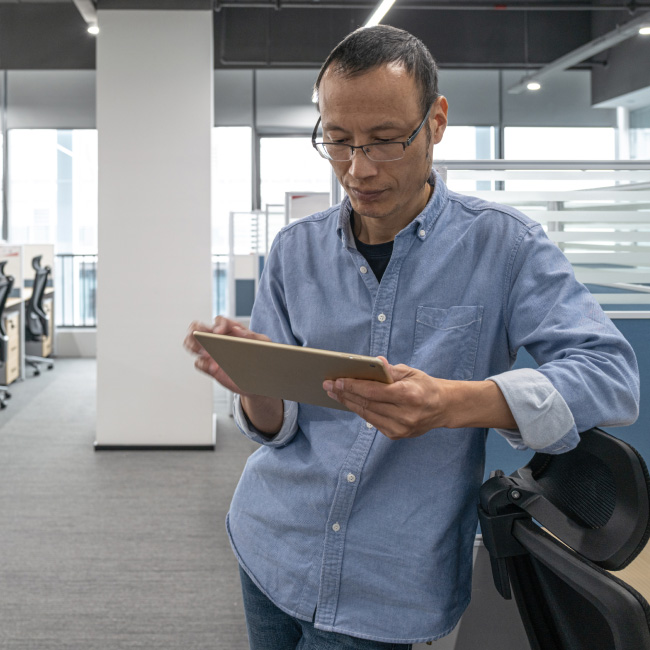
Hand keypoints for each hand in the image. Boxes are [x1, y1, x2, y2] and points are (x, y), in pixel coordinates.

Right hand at [183, 315, 269, 395]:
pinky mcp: (210, 367)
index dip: (218, 325)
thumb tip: (237, 331)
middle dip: (196, 331)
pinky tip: (214, 368)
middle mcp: (218, 339)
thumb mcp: (264, 344)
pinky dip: (203, 364)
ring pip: (192, 343)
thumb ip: (253, 336)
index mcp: (232, 330)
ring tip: (205, 353)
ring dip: (193, 345)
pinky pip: (199, 363)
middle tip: (203, 340)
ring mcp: (212, 353)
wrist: (262, 378)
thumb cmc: (263, 357)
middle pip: (198, 327)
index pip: (219, 321)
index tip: (219, 333)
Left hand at [323, 358, 452, 439]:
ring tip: (334, 394)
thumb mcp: (411, 372)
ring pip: (367, 414)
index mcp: (409, 395)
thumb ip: (390, 370)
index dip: (353, 386)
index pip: (373, 391)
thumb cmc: (425, 386)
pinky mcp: (396, 435)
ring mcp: (400, 427)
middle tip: (328, 386)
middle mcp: (404, 414)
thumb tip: (372, 362)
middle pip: (367, 404)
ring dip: (348, 403)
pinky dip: (360, 411)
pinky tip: (350, 402)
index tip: (337, 381)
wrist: (443, 407)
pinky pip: (373, 421)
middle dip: (345, 394)